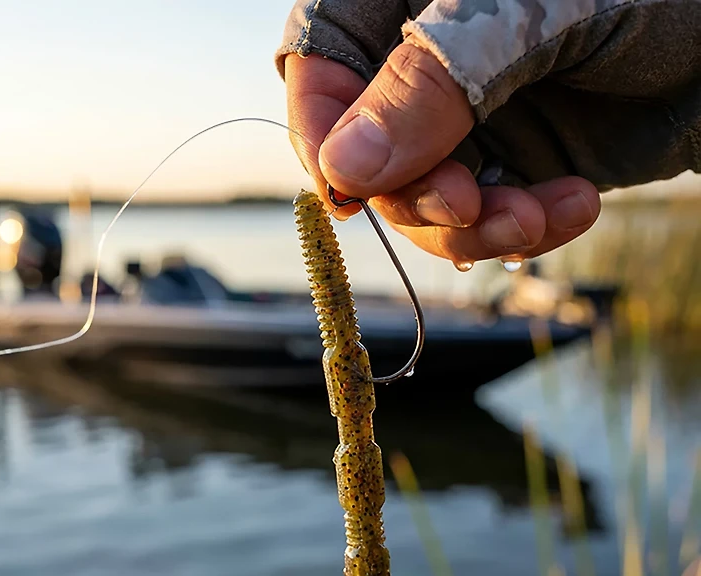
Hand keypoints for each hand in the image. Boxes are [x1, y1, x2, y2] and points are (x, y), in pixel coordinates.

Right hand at [286, 44, 600, 266]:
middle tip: (472, 207)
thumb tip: (345, 171)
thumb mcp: (539, 10)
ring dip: (475, 230)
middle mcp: (426, 65)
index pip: (320, 69)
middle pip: (368, 157)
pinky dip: (524, 231)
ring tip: (540, 215)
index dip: (320, 136)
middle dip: (419, 199)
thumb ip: (436, 81)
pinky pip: (486, 222)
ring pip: (425, 204)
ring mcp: (470, 120)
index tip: (348, 194)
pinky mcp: (515, 164)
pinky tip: (576, 205)